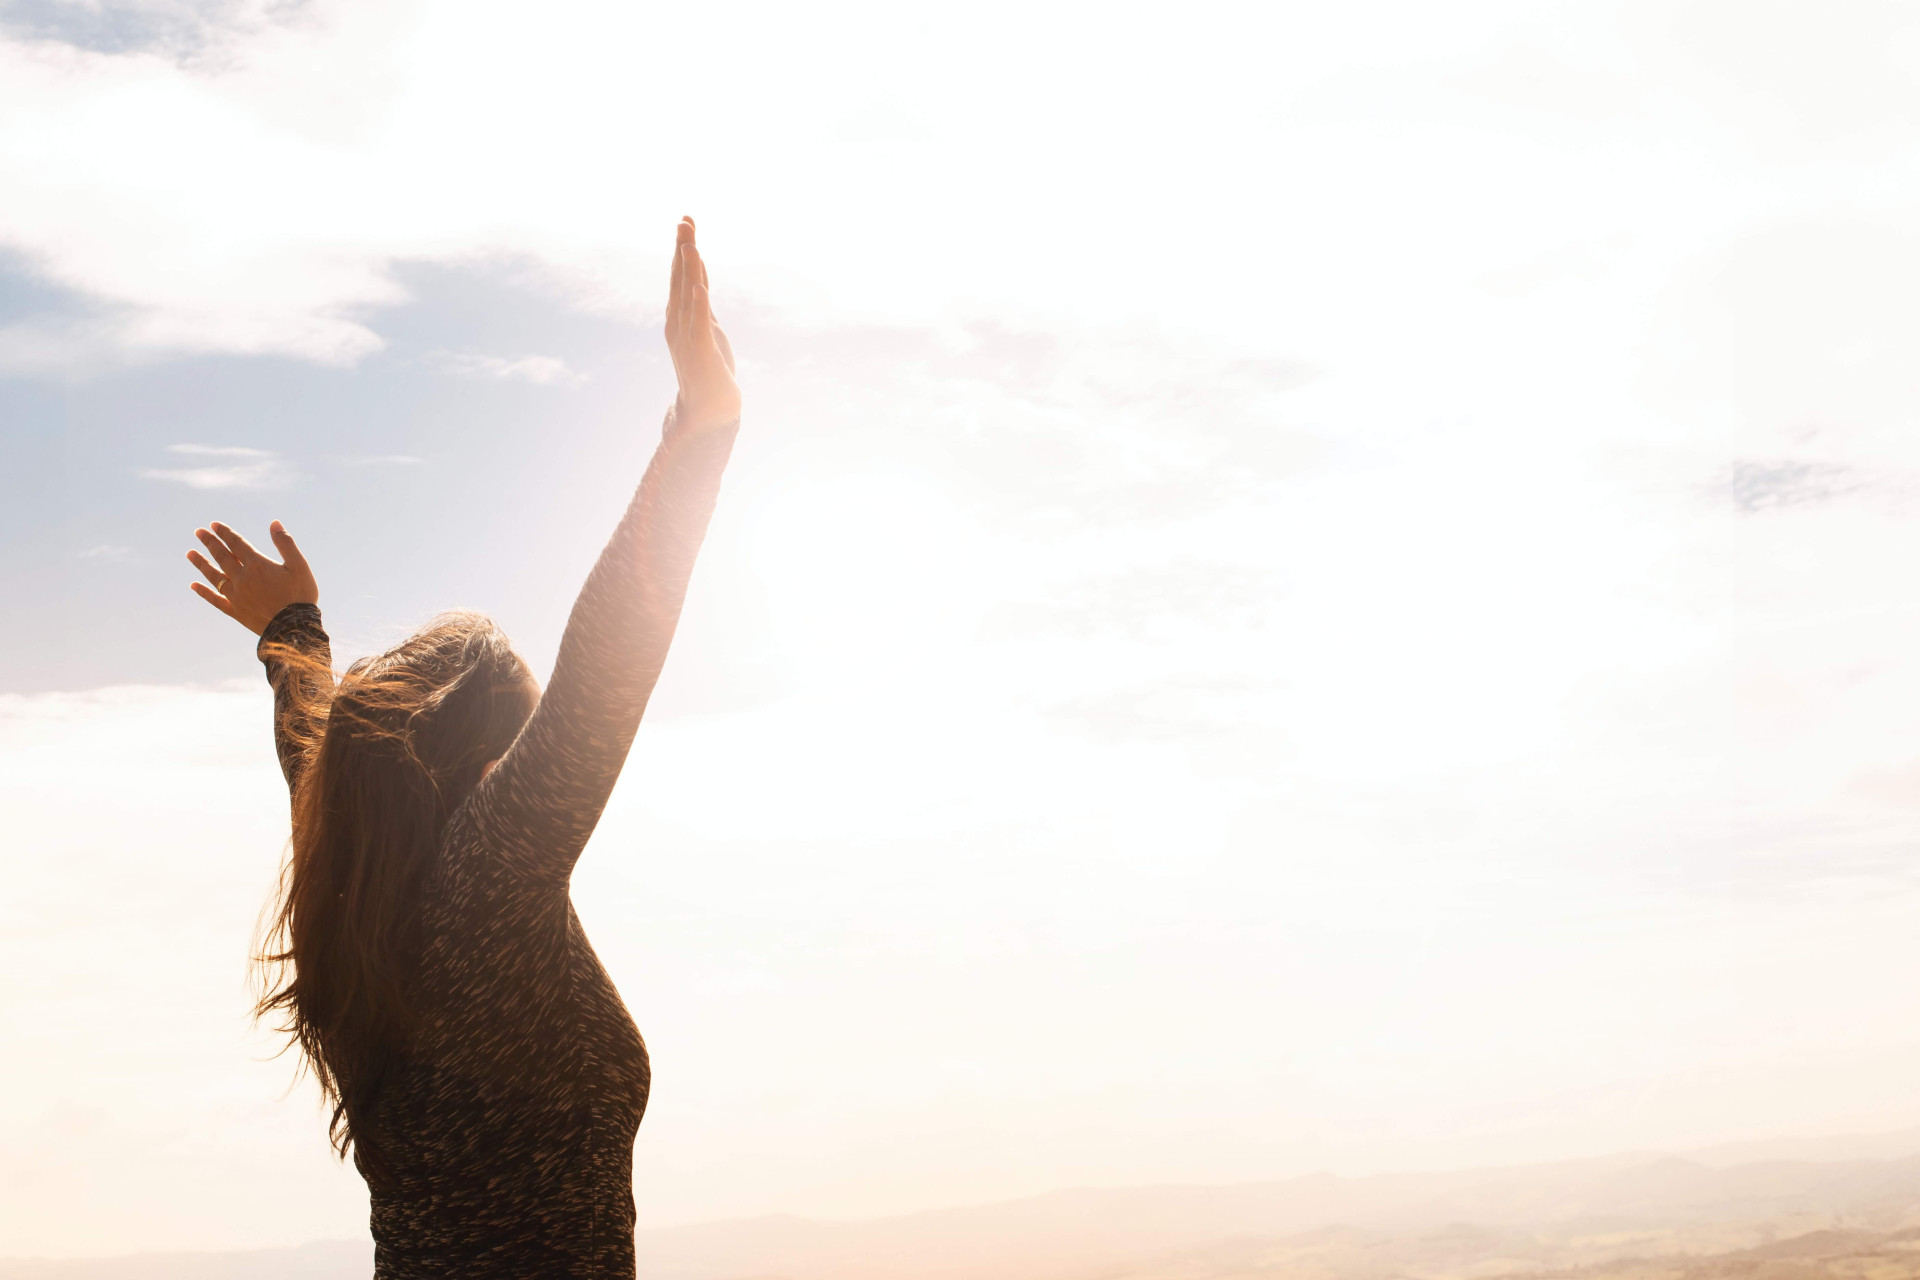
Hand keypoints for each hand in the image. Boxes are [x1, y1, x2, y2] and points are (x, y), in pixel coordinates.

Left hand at [186, 520, 319, 635]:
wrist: (294, 628)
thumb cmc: (300, 595)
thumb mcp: (299, 565)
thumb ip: (285, 543)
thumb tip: (274, 523)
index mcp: (257, 565)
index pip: (237, 544)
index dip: (225, 533)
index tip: (214, 525)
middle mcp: (242, 578)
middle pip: (222, 557)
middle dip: (210, 543)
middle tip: (199, 532)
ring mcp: (236, 595)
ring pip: (214, 576)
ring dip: (201, 564)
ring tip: (190, 553)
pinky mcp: (235, 611)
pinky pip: (215, 600)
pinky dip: (204, 593)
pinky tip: (194, 585)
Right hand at [665, 216, 740, 433]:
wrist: (709, 409)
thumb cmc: (709, 369)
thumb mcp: (706, 328)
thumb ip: (700, 304)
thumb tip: (697, 279)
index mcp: (679, 316)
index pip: (681, 276)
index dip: (683, 248)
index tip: (687, 221)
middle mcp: (678, 323)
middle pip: (680, 280)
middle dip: (683, 249)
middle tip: (685, 221)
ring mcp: (687, 337)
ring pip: (687, 297)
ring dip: (688, 270)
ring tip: (690, 244)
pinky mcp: (701, 352)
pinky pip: (699, 324)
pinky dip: (699, 305)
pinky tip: (700, 287)